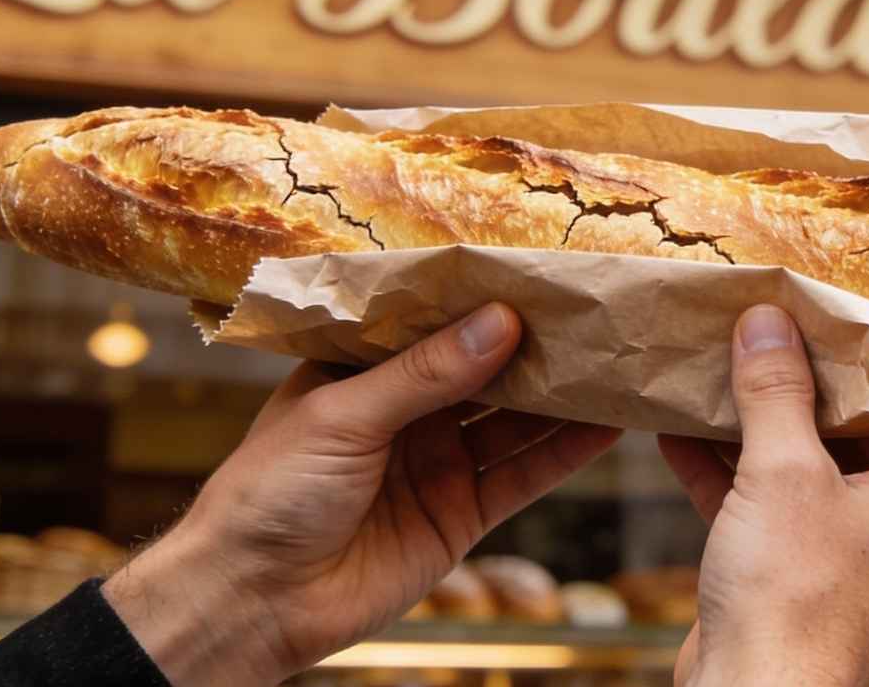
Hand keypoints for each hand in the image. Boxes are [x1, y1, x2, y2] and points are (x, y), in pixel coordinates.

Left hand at [103, 303, 621, 685]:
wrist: (252, 600)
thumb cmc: (268, 492)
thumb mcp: (343, 414)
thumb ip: (425, 373)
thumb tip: (502, 322)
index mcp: (365, 369)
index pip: (435, 321)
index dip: (483, 297)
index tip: (540, 268)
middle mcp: (407, 409)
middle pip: (485, 367)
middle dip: (537, 342)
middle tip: (595, 310)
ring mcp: (438, 461)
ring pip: (514, 418)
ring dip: (562, 394)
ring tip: (615, 360)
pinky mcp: (461, 514)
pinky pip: (523, 475)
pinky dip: (565, 452)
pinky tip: (607, 425)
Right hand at [658, 306, 868, 686]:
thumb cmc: (793, 599)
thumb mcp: (783, 473)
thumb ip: (777, 392)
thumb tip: (768, 323)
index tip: (859, 315)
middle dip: (817, 383)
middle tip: (782, 327)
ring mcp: (854, 556)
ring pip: (815, 470)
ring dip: (767, 424)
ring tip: (725, 367)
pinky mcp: (802, 580)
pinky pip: (774, 510)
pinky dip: (732, 474)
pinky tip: (680, 433)